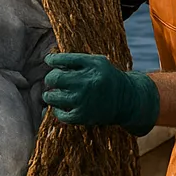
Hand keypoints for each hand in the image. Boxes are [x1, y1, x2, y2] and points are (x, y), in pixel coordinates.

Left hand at [42, 52, 159, 134]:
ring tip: (53, 94)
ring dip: (49, 95)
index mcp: (92, 65)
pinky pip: (60, 114)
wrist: (126, 100)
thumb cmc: (106, 78)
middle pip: (54, 78)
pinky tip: (60, 107)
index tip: (50, 61)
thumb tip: (49, 60)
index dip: (52, 59)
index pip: (63, 59)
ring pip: (52, 97)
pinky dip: (57, 111)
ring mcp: (85, 100)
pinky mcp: (84, 116)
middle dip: (50, 78)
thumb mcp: (97, 62)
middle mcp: (88, 82)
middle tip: (52, 80)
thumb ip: (76, 60)